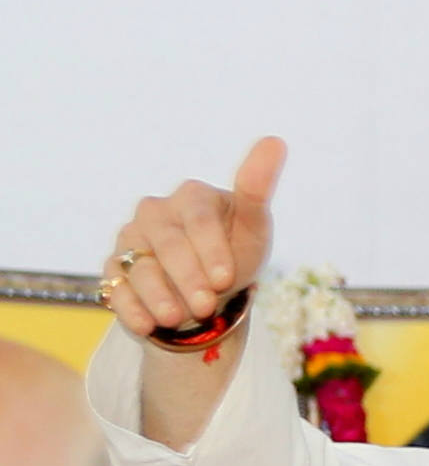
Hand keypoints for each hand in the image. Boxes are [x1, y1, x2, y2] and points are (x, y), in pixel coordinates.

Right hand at [102, 138, 286, 335]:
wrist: (213, 291)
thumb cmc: (236, 251)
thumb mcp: (254, 225)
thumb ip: (258, 187)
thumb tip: (275, 141)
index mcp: (191, 197)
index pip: (198, 218)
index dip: (211, 249)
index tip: (226, 278)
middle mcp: (155, 213)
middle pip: (167, 244)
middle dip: (187, 277)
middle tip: (206, 306)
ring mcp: (132, 242)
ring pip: (139, 267)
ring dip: (156, 294)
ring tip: (175, 318)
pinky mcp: (116, 270)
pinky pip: (116, 287)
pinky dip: (129, 307)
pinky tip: (146, 325)